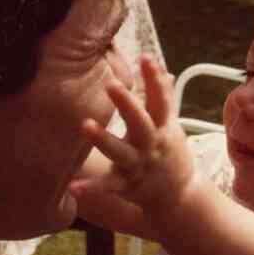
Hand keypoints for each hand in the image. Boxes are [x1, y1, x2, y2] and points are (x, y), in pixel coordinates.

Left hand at [70, 56, 193, 237]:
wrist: (180, 196)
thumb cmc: (171, 153)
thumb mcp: (171, 126)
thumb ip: (164, 98)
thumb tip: (162, 69)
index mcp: (163, 128)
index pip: (161, 100)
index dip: (155, 80)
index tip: (146, 58)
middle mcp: (151, 145)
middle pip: (141, 123)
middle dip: (128, 104)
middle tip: (112, 84)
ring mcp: (139, 166)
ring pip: (121, 152)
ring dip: (104, 139)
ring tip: (85, 125)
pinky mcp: (127, 185)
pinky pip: (108, 187)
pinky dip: (92, 189)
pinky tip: (73, 188)